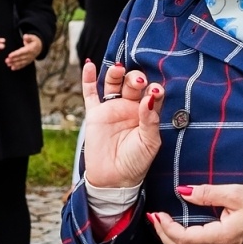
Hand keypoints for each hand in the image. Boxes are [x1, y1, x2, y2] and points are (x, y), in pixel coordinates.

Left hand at [6, 33, 42, 70]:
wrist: (40, 48)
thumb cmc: (34, 42)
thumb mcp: (33, 37)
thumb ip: (28, 37)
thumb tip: (25, 36)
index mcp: (31, 49)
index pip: (22, 52)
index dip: (15, 54)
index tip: (9, 56)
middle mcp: (30, 55)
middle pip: (20, 58)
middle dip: (13, 60)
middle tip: (6, 61)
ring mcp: (29, 59)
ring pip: (21, 62)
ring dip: (14, 64)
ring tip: (8, 64)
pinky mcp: (28, 62)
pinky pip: (23, 65)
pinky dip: (18, 67)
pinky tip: (12, 68)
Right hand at [80, 59, 161, 188]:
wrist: (114, 178)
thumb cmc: (136, 161)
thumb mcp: (149, 142)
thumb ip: (150, 120)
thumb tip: (149, 97)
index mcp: (147, 113)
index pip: (152, 94)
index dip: (154, 89)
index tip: (155, 91)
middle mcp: (130, 107)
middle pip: (133, 84)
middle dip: (136, 79)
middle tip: (138, 81)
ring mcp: (112, 109)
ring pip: (113, 84)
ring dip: (116, 74)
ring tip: (118, 69)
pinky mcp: (95, 114)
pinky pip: (90, 93)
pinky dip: (88, 79)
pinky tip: (89, 65)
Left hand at [149, 184, 242, 243]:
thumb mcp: (236, 193)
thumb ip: (208, 193)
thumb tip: (182, 191)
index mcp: (223, 236)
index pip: (185, 238)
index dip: (167, 228)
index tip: (158, 214)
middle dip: (163, 234)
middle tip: (154, 218)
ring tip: (161, 227)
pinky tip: (176, 238)